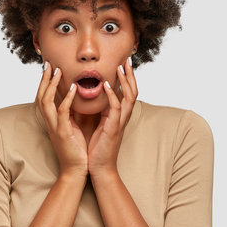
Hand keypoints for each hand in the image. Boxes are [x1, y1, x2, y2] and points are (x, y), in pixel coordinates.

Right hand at [36, 62, 87, 177]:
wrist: (76, 170)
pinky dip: (66, 99)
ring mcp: (54, 127)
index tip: (49, 67)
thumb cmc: (76, 149)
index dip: (45, 82)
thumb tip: (76, 98)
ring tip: (58, 71)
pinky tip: (73, 89)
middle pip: (41, 95)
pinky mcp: (63, 132)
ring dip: (52, 84)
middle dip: (44, 78)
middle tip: (49, 63)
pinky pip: (62, 112)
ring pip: (47, 101)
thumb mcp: (72, 127)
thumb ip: (71, 113)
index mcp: (52, 120)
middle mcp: (50, 122)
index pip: (44, 97)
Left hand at [87, 56, 137, 176]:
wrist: (99, 168)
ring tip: (120, 67)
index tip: (123, 62)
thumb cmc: (98, 148)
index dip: (127, 77)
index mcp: (119, 115)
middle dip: (131, 74)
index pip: (127, 92)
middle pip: (133, 90)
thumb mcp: (99, 124)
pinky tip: (106, 85)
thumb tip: (94, 96)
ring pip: (128, 97)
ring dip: (125, 81)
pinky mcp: (113, 128)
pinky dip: (112, 95)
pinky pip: (115, 108)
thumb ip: (100, 110)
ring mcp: (120, 122)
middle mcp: (123, 117)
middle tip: (127, 58)